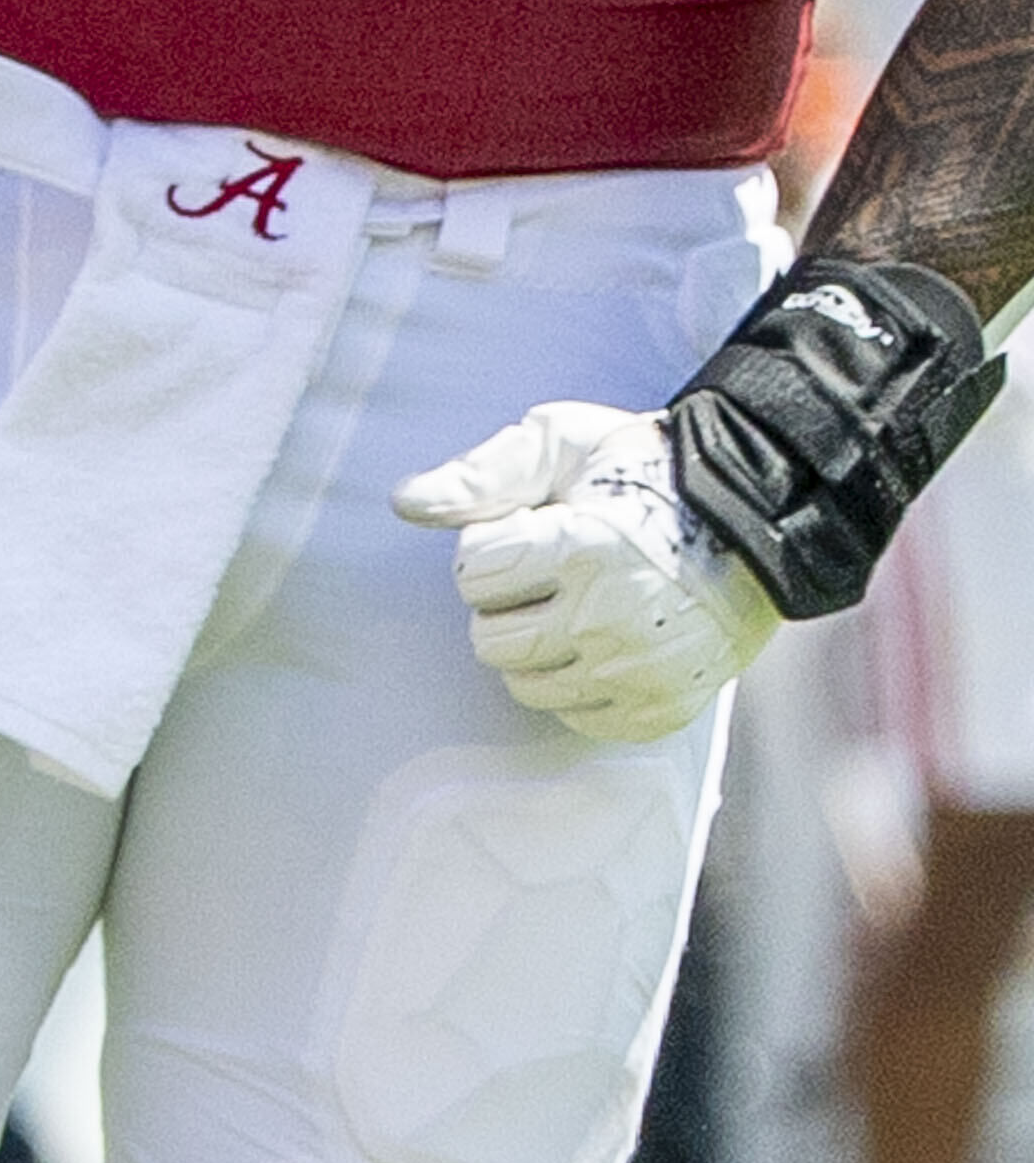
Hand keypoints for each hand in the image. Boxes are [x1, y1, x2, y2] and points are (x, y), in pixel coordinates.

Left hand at [394, 403, 780, 743]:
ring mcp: (639, 671)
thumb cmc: (645, 474)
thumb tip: (404, 503)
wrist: (758, 517)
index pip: (473, 576)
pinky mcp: (664, 707)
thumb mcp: (562, 445)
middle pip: (490, 640)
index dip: (492, 550)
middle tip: (551, 575)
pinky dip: (580, 687)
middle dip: (506, 604)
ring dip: (537, 648)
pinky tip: (605, 644)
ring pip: (526, 685)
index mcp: (580, 549)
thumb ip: (480, 475)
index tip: (531, 532)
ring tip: (577, 607)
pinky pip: (579, 718)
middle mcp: (609, 620)